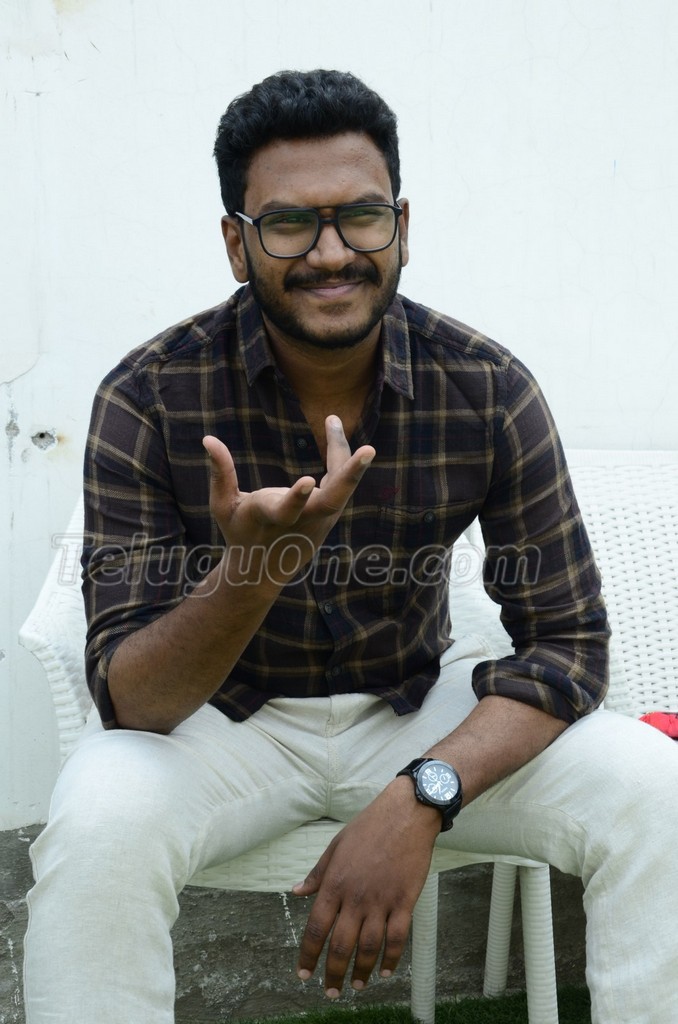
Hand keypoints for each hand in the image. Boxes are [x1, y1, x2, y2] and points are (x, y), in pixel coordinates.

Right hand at [203, 415, 374, 586]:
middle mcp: (301, 521)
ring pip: (341, 491)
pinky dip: (340, 458)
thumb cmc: (239, 532)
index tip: (309, 480)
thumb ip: (220, 473)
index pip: (286, 512)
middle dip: (350, 476)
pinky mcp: (329, 515)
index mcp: (270, 519)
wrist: (262, 570)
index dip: (296, 498)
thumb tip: (208, 439)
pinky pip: (339, 483)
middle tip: (369, 450)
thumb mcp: (223, 506)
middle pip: (331, 502)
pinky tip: (333, 428)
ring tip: (334, 421)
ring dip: (349, 459)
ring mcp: (319, 520)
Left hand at [292, 778, 440, 997]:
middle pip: (341, 946)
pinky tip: (384, 970)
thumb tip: (297, 891)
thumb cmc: (369, 826)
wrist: (406, 813)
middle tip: (330, 991)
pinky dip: (391, 959)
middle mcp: (356, 897)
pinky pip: (397, 938)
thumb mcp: (336, 845)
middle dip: (333, 973)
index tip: (304, 974)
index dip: (308, 955)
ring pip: (368, 947)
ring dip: (361, 971)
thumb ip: (317, 873)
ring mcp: (381, 901)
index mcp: (335, 883)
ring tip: (356, 986)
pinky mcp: (405, 901)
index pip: (316, 928)